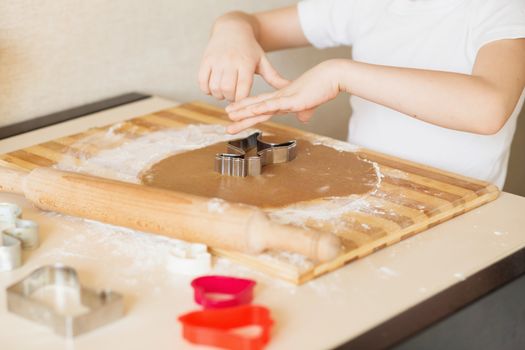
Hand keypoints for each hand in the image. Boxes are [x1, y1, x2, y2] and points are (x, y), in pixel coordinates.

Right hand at [198, 14, 288, 101]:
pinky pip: (202, 82)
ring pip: (214, 88)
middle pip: (227, 90)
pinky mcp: (205, 60)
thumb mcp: (263, 61)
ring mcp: (216, 61)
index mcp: (246, 64)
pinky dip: (207, 89)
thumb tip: (290, 88)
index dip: (242, 100)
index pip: (242, 89)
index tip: (244, 100)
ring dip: (219, 95)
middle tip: (234, 96)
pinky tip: (214, 87)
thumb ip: (274, 77)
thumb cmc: (250, 49)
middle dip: (230, 98)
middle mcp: (230, 62)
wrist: (232, 29)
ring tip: (224, 92)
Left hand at [225, 60, 341, 133]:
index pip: (261, 106)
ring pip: (260, 107)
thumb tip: (303, 119)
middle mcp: (279, 98)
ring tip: (230, 115)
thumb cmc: (323, 88)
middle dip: (240, 114)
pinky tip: (250, 112)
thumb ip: (305, 111)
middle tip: (225, 119)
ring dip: (244, 112)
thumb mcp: (311, 103)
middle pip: (256, 107)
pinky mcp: (292, 100)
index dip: (247, 111)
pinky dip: (261, 108)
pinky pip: (274, 105)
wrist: (332, 76)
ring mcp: (284, 99)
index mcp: (282, 99)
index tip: (235, 115)